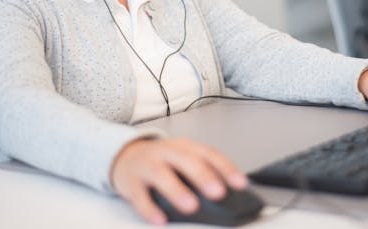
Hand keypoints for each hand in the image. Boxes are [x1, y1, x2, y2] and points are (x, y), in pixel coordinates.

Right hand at [110, 137, 247, 224]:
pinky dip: (150, 209)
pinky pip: (140, 196)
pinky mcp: (132, 182)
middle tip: (218, 193)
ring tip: (191, 207)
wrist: (127, 156)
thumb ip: (204, 172)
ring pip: (161, 174)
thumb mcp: (184, 160)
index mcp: (186, 147)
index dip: (226, 168)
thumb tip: (229, 195)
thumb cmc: (163, 161)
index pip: (209, 154)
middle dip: (203, 176)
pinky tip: (161, 220)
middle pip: (186, 160)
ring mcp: (148, 165)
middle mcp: (168, 153)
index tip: (241, 184)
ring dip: (177, 190)